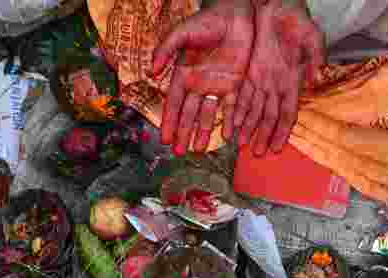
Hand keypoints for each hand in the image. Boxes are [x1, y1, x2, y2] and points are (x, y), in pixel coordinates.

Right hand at [152, 0, 255, 153]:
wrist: (235, 14)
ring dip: (202, 133)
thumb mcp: (182, 33)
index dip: (169, 122)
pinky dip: (229, 122)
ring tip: (198, 151)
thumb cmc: (206, 21)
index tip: (165, 139)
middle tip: (179, 153)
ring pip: (207, 115)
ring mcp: (217, 86)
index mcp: (184, 75)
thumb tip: (152, 71)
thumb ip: (166, 49)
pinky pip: (232, 107)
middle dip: (183, 133)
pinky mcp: (235, 84)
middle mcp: (198, 85)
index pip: (174, 104)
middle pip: (188, 115)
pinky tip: (227, 137)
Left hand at [233, 1, 324, 155]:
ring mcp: (261, 81)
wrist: (277, 7)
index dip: (282, 132)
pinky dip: (236, 111)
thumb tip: (314, 80)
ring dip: (249, 129)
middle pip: (268, 117)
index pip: (287, 114)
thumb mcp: (312, 37)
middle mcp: (276, 86)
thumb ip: (315, 58)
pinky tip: (232, 125)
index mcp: (292, 81)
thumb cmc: (297, 20)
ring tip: (243, 146)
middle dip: (263, 137)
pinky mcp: (247, 73)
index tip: (277, 148)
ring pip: (253, 111)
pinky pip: (240, 96)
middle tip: (258, 155)